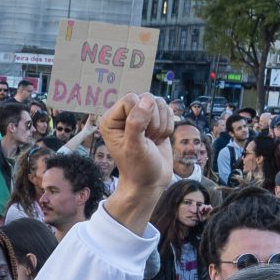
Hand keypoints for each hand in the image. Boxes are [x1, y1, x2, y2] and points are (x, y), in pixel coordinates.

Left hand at [97, 94, 176, 229]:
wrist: (151, 182)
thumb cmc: (138, 168)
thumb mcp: (134, 147)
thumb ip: (137, 123)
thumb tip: (147, 101)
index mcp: (111, 119)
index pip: (131, 99)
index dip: (141, 116)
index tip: (140, 136)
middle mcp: (124, 114)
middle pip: (147, 98)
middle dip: (153, 121)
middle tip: (147, 139)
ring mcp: (140, 115)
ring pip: (159, 103)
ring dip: (161, 124)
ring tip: (152, 139)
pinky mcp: (155, 119)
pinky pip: (167, 110)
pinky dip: (168, 125)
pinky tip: (159, 138)